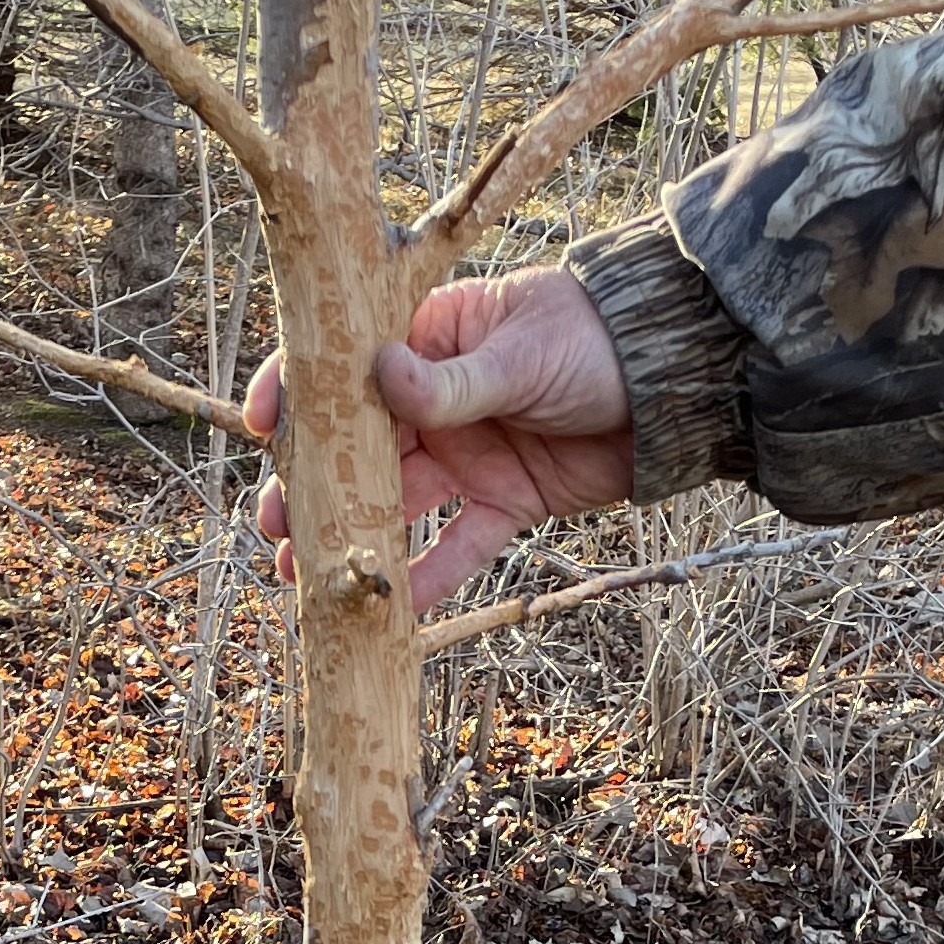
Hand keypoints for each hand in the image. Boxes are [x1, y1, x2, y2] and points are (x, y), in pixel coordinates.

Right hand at [243, 267, 634, 614]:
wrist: (681, 384)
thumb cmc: (599, 338)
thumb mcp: (523, 353)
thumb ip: (452, 380)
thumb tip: (381, 376)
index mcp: (431, 335)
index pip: (347, 362)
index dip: (298, 391)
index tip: (262, 426)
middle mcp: (438, 398)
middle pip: (360, 446)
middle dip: (315, 485)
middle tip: (275, 525)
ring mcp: (470, 453)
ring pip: (398, 502)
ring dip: (355, 536)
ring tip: (305, 573)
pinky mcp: (506, 501)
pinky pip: (458, 543)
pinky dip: (429, 576)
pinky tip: (392, 608)